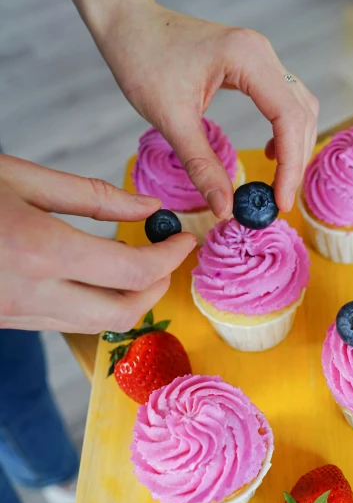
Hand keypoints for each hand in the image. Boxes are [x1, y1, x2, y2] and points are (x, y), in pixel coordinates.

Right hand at [0, 154, 195, 332]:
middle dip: (156, 287)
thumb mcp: (21, 178)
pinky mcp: (9, 321)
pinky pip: (67, 323)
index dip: (170, 257)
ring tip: (134, 262)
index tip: (185, 240)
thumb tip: (150, 208)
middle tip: (167, 258)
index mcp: (41, 250)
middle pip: (123, 312)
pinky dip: (95, 304)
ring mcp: (19, 314)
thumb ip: (92, 196)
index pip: (132, 271)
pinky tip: (95, 276)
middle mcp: (33, 294)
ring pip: (97, 325)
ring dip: (127, 299)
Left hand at [93, 0, 318, 217]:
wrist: (127, 21)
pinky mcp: (252, 63)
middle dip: (295, 160)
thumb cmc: (141, 58)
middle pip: (302, 113)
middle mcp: (262, 53)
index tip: (279, 202)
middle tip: (277, 200)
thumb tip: (224, 207)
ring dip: (294, 145)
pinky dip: (285, 129)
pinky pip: (284, 99)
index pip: (289, 118)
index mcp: (247, 58)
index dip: (291, 165)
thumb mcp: (170, 118)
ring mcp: (260, 55)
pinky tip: (271, 151)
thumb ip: (201, 165)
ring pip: (298, 106)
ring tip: (277, 182)